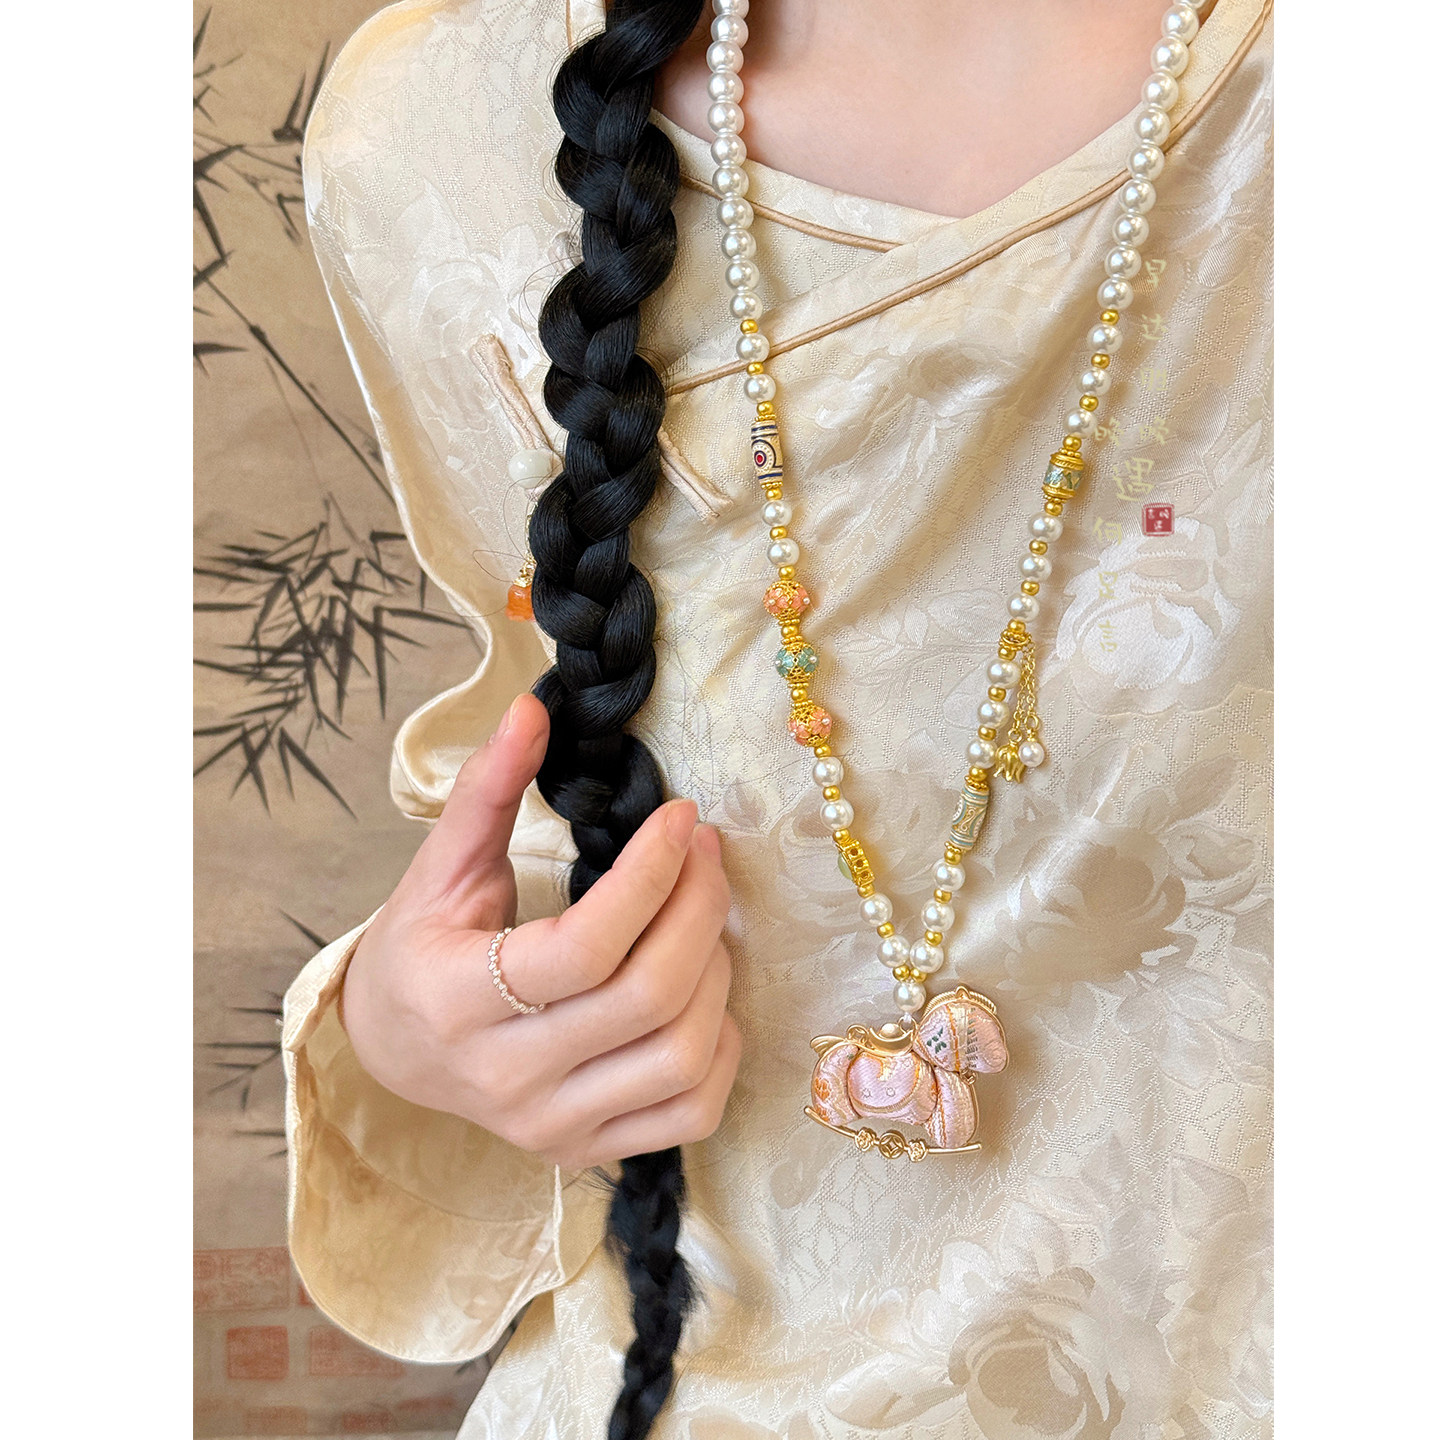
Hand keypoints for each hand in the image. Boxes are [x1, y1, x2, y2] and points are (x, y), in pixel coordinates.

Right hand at [339, 693, 740, 1169]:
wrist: (396, 1051)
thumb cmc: (419, 949)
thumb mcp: (438, 868)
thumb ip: (488, 790)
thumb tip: (533, 709)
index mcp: (456, 999)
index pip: (582, 947)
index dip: (650, 875)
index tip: (683, 818)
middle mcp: (505, 1076)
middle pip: (646, 998)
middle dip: (701, 910)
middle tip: (708, 854)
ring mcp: (549, 1124)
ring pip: (680, 1057)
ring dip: (716, 973)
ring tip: (704, 920)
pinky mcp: (585, 1148)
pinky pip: (690, 1113)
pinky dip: (720, 1049)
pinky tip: (704, 996)